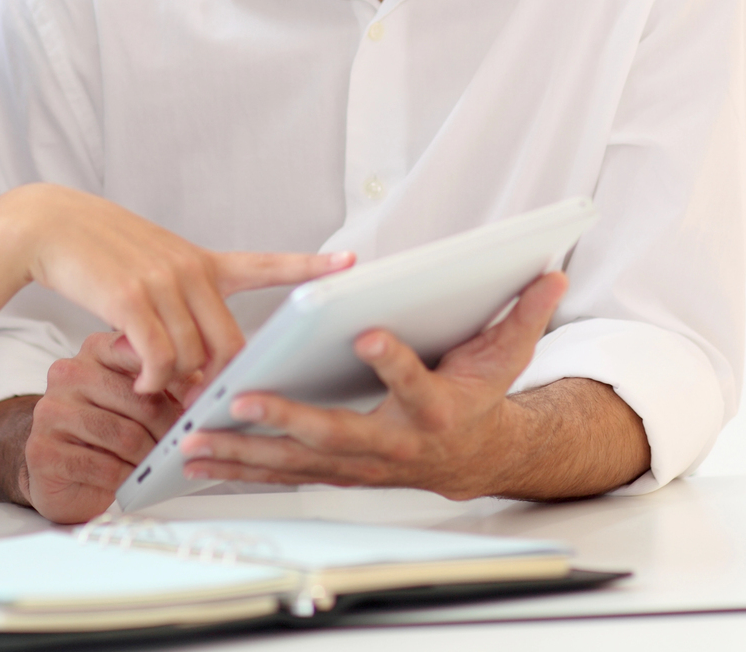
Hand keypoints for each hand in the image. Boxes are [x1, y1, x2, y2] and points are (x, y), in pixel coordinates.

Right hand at [0, 183, 348, 390]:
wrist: (49, 226)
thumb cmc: (98, 253)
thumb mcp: (150, 268)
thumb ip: (178, 306)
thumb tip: (187, 366)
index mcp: (200, 261)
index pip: (265, 265)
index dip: (309, 267)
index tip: (351, 263)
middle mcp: (190, 270)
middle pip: (228, 343)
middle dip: (220, 380)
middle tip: (205, 406)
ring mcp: (163, 281)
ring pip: (191, 357)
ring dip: (175, 383)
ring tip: (153, 386)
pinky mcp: (132, 297)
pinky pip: (158, 358)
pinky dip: (154, 379)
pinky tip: (143, 382)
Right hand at [22, 332, 195, 523]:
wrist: (57, 469)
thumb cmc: (104, 430)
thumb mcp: (136, 397)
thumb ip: (167, 383)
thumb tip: (207, 385)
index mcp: (95, 351)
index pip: (143, 354)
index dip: (178, 382)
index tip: (196, 403)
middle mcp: (68, 373)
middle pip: (139, 400)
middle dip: (169, 429)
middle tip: (185, 444)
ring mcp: (52, 411)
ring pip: (123, 435)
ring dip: (150, 457)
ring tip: (159, 464)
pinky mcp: (43, 450)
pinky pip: (102, 466)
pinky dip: (126, 477)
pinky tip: (132, 479)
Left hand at [178, 272, 569, 497]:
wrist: (474, 458)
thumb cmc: (479, 397)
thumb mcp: (506, 356)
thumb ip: (522, 315)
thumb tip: (550, 271)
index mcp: (433, 411)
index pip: (412, 383)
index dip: (393, 361)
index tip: (367, 333)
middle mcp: (391, 445)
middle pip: (335, 434)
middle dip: (287, 421)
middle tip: (244, 401)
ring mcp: (358, 465)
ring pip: (297, 463)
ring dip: (244, 453)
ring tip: (196, 439)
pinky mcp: (334, 472)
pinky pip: (282, 473)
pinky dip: (239, 468)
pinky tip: (196, 458)